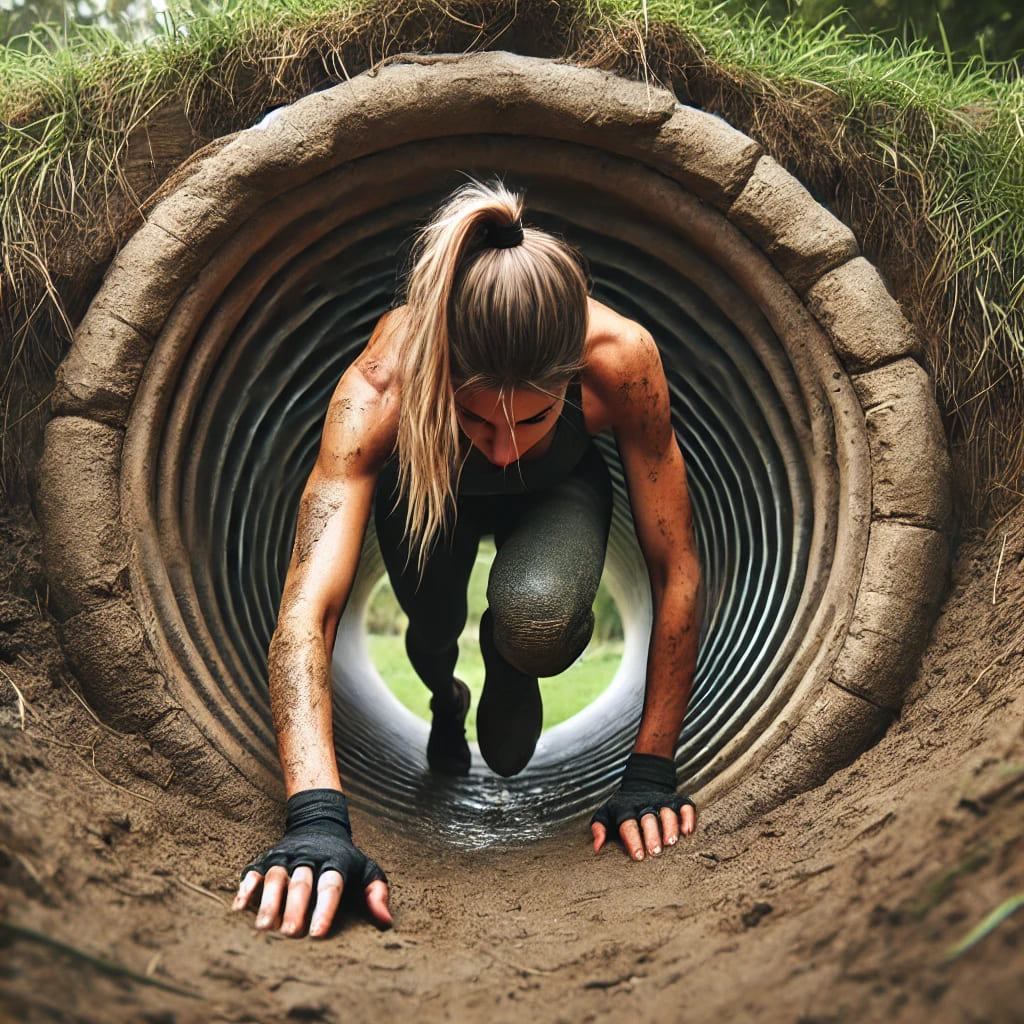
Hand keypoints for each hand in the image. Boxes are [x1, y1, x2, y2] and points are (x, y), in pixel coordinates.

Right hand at [233, 789, 391, 936]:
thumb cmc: (345, 859)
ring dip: (269, 902)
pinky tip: (239, 908)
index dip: (325, 908)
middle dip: (295, 908)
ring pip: (276, 877)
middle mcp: (309, 858)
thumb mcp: (366, 870)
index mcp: (335, 862)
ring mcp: (285, 857)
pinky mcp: (266, 858)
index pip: (331, 885)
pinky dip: (246, 888)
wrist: (318, 823)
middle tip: (290, 934)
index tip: (319, 932)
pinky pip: (254, 871)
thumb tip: (385, 922)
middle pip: (301, 882)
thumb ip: (376, 894)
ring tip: (263, 928)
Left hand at [590, 752, 695, 860]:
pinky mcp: (676, 800)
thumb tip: (596, 847)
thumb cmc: (622, 808)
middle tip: (655, 851)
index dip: (632, 839)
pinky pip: (685, 806)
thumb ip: (599, 829)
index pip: (627, 823)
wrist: (642, 782)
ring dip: (670, 827)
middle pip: (648, 818)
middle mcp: (644, 805)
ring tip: (671, 842)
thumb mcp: (606, 814)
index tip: (638, 856)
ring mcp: (661, 801)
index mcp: (625, 809)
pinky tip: (687, 830)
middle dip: (652, 835)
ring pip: (667, 812)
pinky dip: (687, 817)